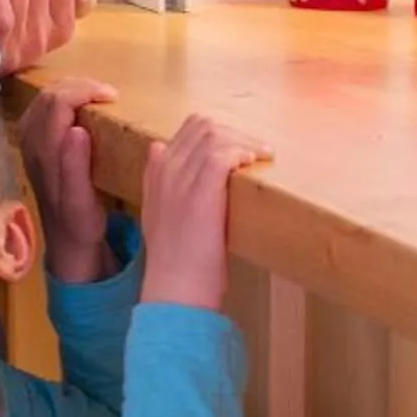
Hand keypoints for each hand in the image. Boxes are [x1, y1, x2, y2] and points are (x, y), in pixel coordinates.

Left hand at [17, 79, 118, 283]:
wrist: (65, 241)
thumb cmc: (80, 222)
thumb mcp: (82, 202)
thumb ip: (75, 167)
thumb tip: (76, 129)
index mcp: (44, 153)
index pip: (57, 103)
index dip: (85, 91)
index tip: (113, 97)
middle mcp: (30, 144)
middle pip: (48, 95)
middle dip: (79, 86)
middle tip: (108, 95)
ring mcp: (28, 143)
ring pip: (43, 99)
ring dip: (70, 90)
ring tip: (97, 97)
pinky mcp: (33, 145)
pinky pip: (43, 108)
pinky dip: (63, 99)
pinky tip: (80, 107)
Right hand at [137, 113, 269, 310]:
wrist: (175, 290)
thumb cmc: (176, 263)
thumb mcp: (158, 216)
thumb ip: (162, 185)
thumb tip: (161, 152)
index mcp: (155, 173)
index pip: (187, 131)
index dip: (217, 134)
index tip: (237, 150)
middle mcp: (165, 169)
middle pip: (203, 126)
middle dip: (234, 133)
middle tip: (255, 151)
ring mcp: (181, 178)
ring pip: (215, 134)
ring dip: (244, 141)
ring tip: (261, 155)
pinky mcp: (201, 191)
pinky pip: (223, 153)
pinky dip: (242, 152)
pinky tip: (253, 164)